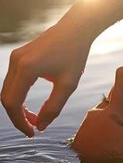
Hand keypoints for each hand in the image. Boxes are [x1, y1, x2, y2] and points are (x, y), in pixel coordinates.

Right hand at [1, 20, 91, 135]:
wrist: (75, 29)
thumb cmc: (75, 55)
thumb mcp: (68, 85)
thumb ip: (54, 108)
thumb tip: (40, 126)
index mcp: (27, 69)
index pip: (13, 103)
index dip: (20, 122)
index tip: (32, 133)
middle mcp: (16, 62)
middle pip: (6, 99)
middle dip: (17, 117)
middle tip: (33, 129)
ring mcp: (15, 58)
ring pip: (7, 91)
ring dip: (18, 108)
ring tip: (35, 119)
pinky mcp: (18, 57)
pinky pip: (12, 82)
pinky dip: (19, 97)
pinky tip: (31, 106)